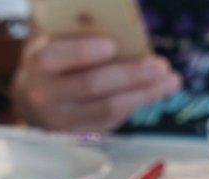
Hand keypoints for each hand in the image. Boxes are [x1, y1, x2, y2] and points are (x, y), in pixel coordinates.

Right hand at [11, 34, 180, 132]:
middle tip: (160, 65)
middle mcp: (47, 96)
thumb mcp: (57, 36)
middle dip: (130, 75)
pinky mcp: (81, 134)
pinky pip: (113, 119)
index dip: (84, 52)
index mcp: (38, 64)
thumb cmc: (56, 56)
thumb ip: (76, 26)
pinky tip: (157, 90)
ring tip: (171, 80)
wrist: (37, 96)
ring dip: (144, 93)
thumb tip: (110, 14)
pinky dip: (137, 103)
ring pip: (108, 108)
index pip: (57, 58)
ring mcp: (64, 120)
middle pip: (91, 86)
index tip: (112, 45)